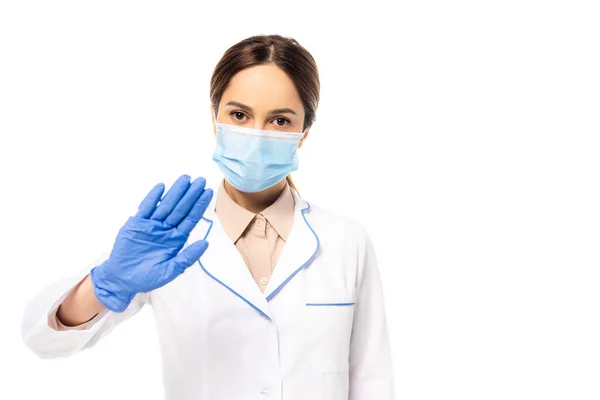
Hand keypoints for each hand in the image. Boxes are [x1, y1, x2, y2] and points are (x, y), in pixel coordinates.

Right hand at [90, 174, 212, 311]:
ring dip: (175, 192)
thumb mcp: (171, 270)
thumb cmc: (147, 277)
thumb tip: (205, 243)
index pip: (191, 218)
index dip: (199, 205)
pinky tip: (162, 187)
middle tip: (200, 180)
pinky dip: (153, 198)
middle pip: (180, 208)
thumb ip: (187, 257)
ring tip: (185, 179)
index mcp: (176, 239)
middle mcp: (166, 229)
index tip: (208, 192)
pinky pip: (146, 208)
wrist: (122, 279)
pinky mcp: (136, 224)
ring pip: (166, 205)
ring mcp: (151, 225)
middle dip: (190, 194)